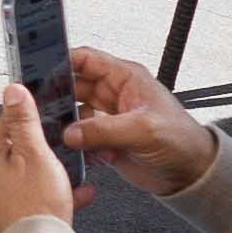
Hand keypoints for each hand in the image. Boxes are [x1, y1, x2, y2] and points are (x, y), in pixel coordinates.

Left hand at [0, 83, 80, 232]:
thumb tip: (12, 90)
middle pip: (19, 147)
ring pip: (32, 172)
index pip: (4, 122)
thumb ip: (24, 121)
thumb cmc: (35, 204)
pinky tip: (80, 192)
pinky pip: (39, 194)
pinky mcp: (17, 213)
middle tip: (64, 143)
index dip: (28, 115)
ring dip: (56, 170)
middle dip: (46, 145)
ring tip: (74, 170)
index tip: (47, 111)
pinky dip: (58, 191)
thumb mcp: (35, 152)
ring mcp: (2, 196)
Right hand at [54, 44, 219, 198]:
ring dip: (66, 124)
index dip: (64, 61)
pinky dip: (75, 144)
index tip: (40, 70)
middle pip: (74, 86)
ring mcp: (108, 117)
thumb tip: (72, 132)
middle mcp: (115, 94)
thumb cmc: (182, 140)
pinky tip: (77, 151)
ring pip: (74, 113)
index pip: (87, 59)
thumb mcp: (143, 129)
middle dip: (57, 96)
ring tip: (58, 133)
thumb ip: (105, 129)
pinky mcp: (105, 139)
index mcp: (126, 78)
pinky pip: (80, 137)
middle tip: (41, 107)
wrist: (191, 173)